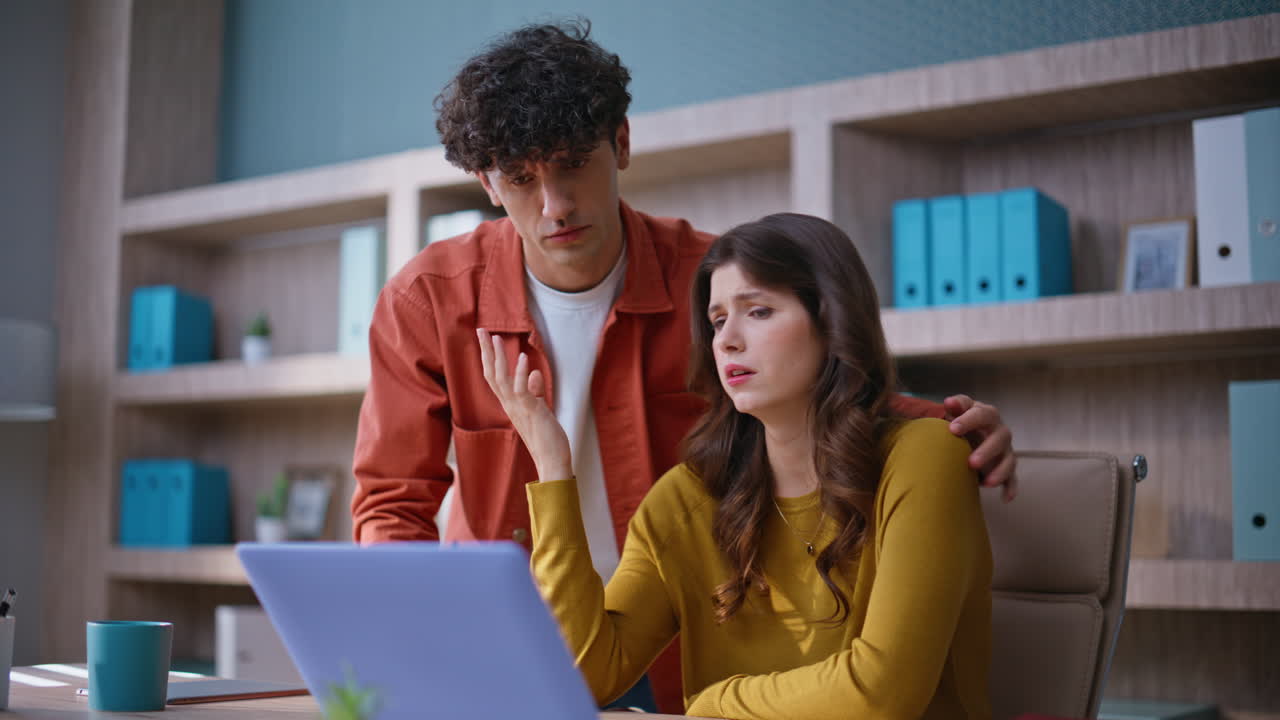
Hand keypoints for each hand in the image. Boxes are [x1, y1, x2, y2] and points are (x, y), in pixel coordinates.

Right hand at [476, 329, 572, 481]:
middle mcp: (509, 405)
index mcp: (510, 403)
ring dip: (499, 358)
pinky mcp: (531, 412)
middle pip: (491, 374)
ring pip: (502, 380)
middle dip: (486, 352)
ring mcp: (518, 408)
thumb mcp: (539, 408)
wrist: (552, 461)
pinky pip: (521, 390)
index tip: (485, 338)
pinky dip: (520, 373)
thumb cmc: (546, 436)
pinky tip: (522, 357)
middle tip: (480, 330)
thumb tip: (533, 373)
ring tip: (496, 338)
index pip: (494, 376)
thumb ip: (534, 391)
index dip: (488, 357)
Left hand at [943, 394, 1016, 501]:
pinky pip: (1012, 478)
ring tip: (987, 483)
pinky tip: (1005, 498)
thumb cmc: (960, 422)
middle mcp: (999, 431)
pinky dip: (1010, 487)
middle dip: (987, 450)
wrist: (969, 435)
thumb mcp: (956, 412)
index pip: (982, 414)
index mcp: (986, 414)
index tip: (952, 430)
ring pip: (1009, 459)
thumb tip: (949, 402)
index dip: (969, 421)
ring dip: (1000, 471)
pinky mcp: (1006, 467)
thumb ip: (955, 406)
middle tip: (971, 463)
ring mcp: (1005, 450)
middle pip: (1000, 438)